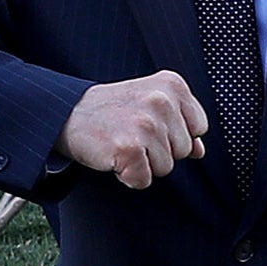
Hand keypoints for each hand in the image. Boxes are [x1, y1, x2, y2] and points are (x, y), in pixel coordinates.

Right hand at [56, 71, 208, 187]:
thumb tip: (200, 151)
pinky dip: (127, 176)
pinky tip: (113, 156)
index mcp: (172, 85)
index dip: (174, 135)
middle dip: (158, 150)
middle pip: (183, 151)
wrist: (65, 114)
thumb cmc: (110, 111)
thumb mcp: (149, 105)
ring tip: (120, 142)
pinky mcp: (129, 148)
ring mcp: (146, 124)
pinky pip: (143, 180)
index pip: (198, 128)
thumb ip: (180, 124)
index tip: (146, 124)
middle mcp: (162, 101)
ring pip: (166, 168)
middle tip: (130, 133)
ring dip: (142, 163)